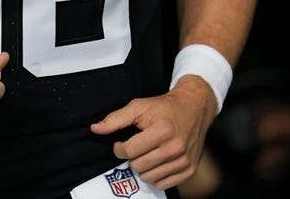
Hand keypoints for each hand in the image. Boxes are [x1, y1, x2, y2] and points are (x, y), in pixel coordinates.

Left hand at [90, 76, 214, 189]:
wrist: (194, 108)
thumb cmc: (164, 107)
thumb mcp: (139, 106)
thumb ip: (115, 119)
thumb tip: (95, 129)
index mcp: (161, 131)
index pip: (129, 151)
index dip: (120, 147)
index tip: (123, 142)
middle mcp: (174, 148)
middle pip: (138, 166)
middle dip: (133, 157)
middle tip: (138, 146)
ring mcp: (183, 160)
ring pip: (149, 178)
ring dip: (144, 167)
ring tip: (148, 153)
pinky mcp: (190, 169)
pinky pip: (164, 185)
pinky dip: (157, 176)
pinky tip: (158, 162)